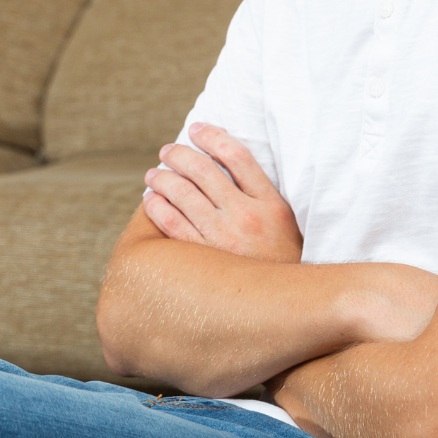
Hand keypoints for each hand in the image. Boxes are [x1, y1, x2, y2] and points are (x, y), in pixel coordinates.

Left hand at [143, 123, 302, 262]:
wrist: (286, 308)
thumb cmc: (281, 260)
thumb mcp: (285, 221)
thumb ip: (261, 191)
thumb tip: (226, 159)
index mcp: (270, 204)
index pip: (236, 155)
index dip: (212, 136)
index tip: (196, 129)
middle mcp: (246, 217)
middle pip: (203, 170)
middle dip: (179, 154)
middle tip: (168, 151)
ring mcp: (223, 238)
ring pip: (182, 193)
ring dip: (162, 178)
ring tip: (153, 175)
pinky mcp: (204, 259)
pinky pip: (171, 223)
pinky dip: (157, 206)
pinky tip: (151, 201)